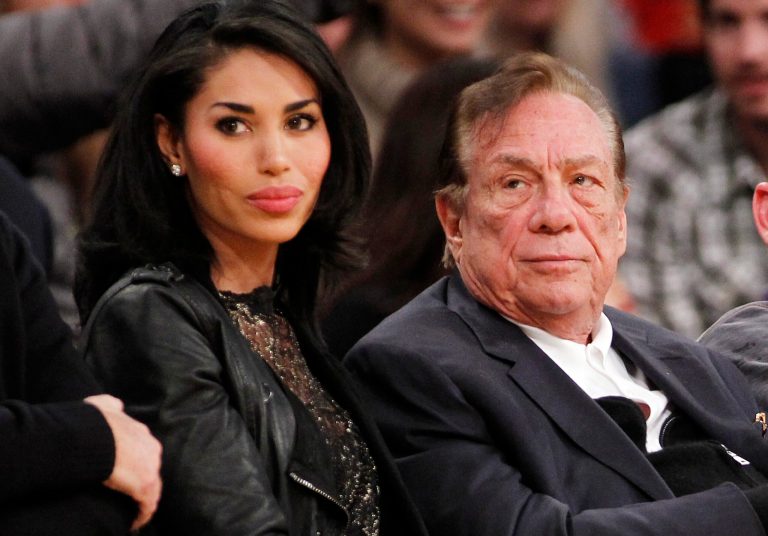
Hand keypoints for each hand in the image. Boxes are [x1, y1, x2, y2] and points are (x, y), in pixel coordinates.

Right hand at [85, 394, 162, 530]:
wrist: (93, 435)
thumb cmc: (94, 422)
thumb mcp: (105, 405)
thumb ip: (113, 405)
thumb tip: (117, 405)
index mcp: (143, 434)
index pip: (144, 452)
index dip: (137, 464)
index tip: (128, 474)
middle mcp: (152, 449)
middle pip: (150, 469)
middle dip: (142, 481)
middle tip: (130, 495)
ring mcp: (151, 467)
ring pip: (152, 489)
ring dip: (144, 501)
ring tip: (134, 513)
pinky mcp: (146, 486)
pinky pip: (148, 504)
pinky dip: (142, 514)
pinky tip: (135, 522)